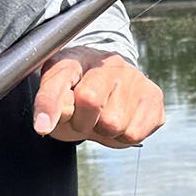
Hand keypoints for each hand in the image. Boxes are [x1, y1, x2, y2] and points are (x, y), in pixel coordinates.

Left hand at [32, 47, 163, 147]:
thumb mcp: (55, 96)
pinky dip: (123, 137)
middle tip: (84, 117)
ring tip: (104, 117)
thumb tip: (45, 123)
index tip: (42, 127)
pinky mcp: (153, 95)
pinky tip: (122, 120)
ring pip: (114, 124)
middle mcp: (108, 62)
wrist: (110, 88)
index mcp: (76, 58)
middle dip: (82, 121)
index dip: (50, 105)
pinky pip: (133, 133)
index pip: (59, 78)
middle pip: (90, 101)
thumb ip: (48, 104)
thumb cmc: (76, 93)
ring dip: (105, 131)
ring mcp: (134, 76)